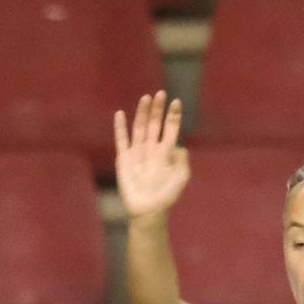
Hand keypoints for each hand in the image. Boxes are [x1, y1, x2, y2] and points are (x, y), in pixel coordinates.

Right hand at [114, 90, 189, 221]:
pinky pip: (121, 140)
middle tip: (161, 93)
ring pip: (140, 128)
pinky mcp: (124, 159)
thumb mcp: (181, 177)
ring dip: (143, 113)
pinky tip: (121, 114)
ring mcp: (137, 153)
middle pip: (155, 124)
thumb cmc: (166, 196)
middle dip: (158, 109)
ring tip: (147, 98)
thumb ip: (183, 160)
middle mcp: (151, 149)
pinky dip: (120, 127)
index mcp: (166, 153)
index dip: (173, 116)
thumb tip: (180, 146)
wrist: (148, 210)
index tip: (177, 102)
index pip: (170, 129)